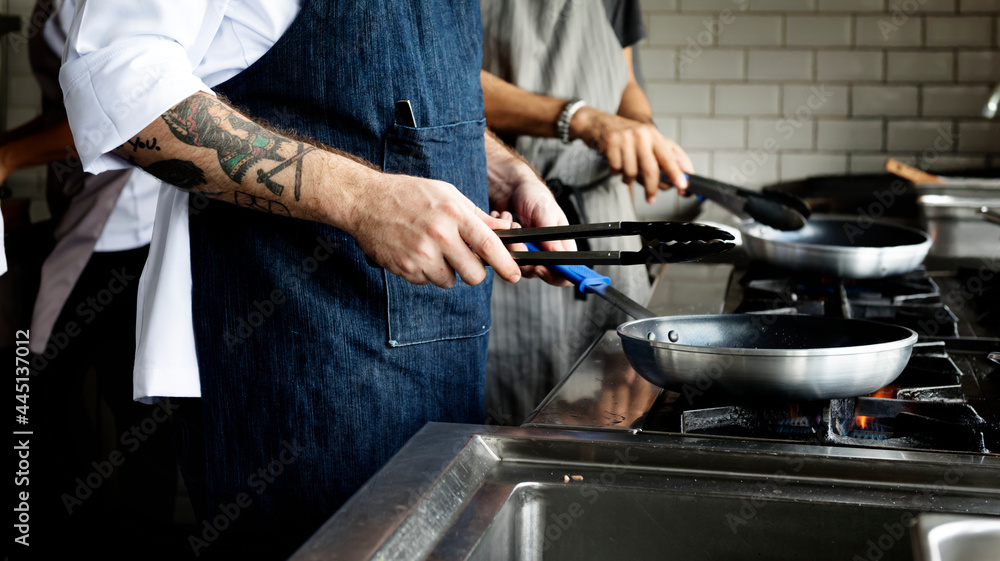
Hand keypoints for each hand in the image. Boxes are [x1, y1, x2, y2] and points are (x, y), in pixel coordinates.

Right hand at [344, 169, 520, 288]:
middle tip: (467, 263)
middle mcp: (439, 235)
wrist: (366, 201)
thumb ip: (476, 215)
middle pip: (474, 274)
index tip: (515, 274)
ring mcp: (421, 254)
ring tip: (433, 250)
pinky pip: (427, 281)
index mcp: (454, 214)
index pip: (489, 245)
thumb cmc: (410, 195)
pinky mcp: (405, 268)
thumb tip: (505, 231)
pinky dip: (426, 272)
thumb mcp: (448, 194)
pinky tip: (416, 252)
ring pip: (450, 281)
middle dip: (475, 273)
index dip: (506, 264)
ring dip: (447, 271)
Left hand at [491, 171, 575, 286]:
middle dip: (524, 257)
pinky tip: (502, 221)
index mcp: (561, 245)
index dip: (554, 276)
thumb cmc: (534, 195)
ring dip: (511, 243)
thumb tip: (558, 256)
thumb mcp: (545, 211)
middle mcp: (544, 252)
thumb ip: (550, 235)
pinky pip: (501, 255)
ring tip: (511, 222)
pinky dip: (500, 238)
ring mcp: (526, 253)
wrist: (512, 187)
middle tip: (518, 235)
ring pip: (516, 265)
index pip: (564, 273)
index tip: (540, 266)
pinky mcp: (510, 250)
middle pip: (536, 272)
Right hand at [570, 107, 693, 202]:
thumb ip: (664, 156)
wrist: (599, 122)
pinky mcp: (611, 142)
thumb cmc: (626, 135)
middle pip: (651, 169)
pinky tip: (615, 164)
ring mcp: (626, 138)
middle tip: (651, 198)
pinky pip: (616, 169)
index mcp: (654, 135)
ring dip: (628, 178)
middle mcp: (642, 135)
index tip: (682, 186)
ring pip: (631, 172)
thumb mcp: (647, 141)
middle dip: (652, 187)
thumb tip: (676, 178)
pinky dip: (616, 172)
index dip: (676, 173)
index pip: (669, 156)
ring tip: (626, 171)